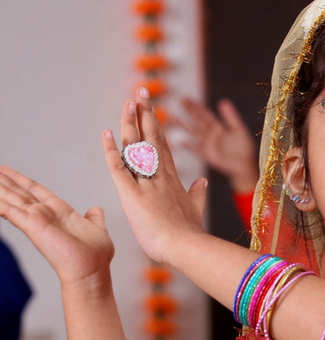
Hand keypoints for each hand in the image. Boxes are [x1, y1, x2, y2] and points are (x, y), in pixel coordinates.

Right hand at [0, 165, 113, 286]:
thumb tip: (95, 210)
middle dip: (6, 180)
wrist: (91, 270)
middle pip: (19, 192)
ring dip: (0, 188)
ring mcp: (36, 219)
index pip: (34, 189)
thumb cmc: (95, 255)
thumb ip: (94, 218)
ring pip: (11, 198)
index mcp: (59, 210)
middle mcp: (44, 214)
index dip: (21, 179)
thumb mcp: (97, 228)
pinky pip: (9, 211)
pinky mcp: (31, 225)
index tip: (8, 171)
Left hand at [103, 88, 207, 265]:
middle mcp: (160, 176)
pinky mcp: (132, 195)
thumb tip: (203, 181)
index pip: (162, 146)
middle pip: (150, 138)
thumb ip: (198, 193)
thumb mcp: (196, 210)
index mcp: (172, 180)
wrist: (186, 247)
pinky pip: (118, 168)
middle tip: (140, 92)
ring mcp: (146, 183)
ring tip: (127, 102)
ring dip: (130, 123)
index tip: (151, 108)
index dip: (156, 126)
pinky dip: (110, 150)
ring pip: (135, 147)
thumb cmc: (190, 234)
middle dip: (145, 114)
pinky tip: (105, 133)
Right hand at [172, 97, 258, 192]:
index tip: (187, 99)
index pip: (205, 114)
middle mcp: (211, 134)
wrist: (244, 165)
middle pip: (197, 120)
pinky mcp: (207, 155)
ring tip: (173, 117)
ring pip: (193, 132)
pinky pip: (195, 149)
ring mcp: (207, 145)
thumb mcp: (238, 129)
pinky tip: (180, 141)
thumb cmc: (244, 148)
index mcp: (218, 127)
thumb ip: (230, 116)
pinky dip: (188, 146)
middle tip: (180, 100)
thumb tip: (223, 101)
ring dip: (183, 125)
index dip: (196, 106)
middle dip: (189, 111)